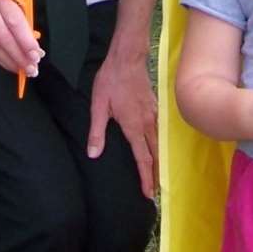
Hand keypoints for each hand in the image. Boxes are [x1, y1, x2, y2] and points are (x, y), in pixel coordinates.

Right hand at [0, 0, 41, 75]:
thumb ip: (20, 10)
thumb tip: (33, 36)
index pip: (14, 21)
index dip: (25, 40)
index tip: (36, 54)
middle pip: (3, 37)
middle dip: (19, 55)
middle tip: (32, 68)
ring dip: (9, 60)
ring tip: (23, 69)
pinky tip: (7, 63)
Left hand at [88, 51, 158, 197]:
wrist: (128, 57)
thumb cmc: (111, 80)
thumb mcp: (98, 106)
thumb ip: (97, 131)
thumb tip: (94, 154)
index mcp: (133, 126)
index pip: (142, 158)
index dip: (146, 178)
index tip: (149, 194)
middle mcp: (147, 123)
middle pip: (155, 154)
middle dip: (155, 174)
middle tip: (156, 192)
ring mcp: (153, 114)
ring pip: (159, 143)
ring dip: (159, 161)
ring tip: (157, 174)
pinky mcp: (154, 106)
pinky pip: (159, 131)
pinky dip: (159, 145)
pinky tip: (156, 146)